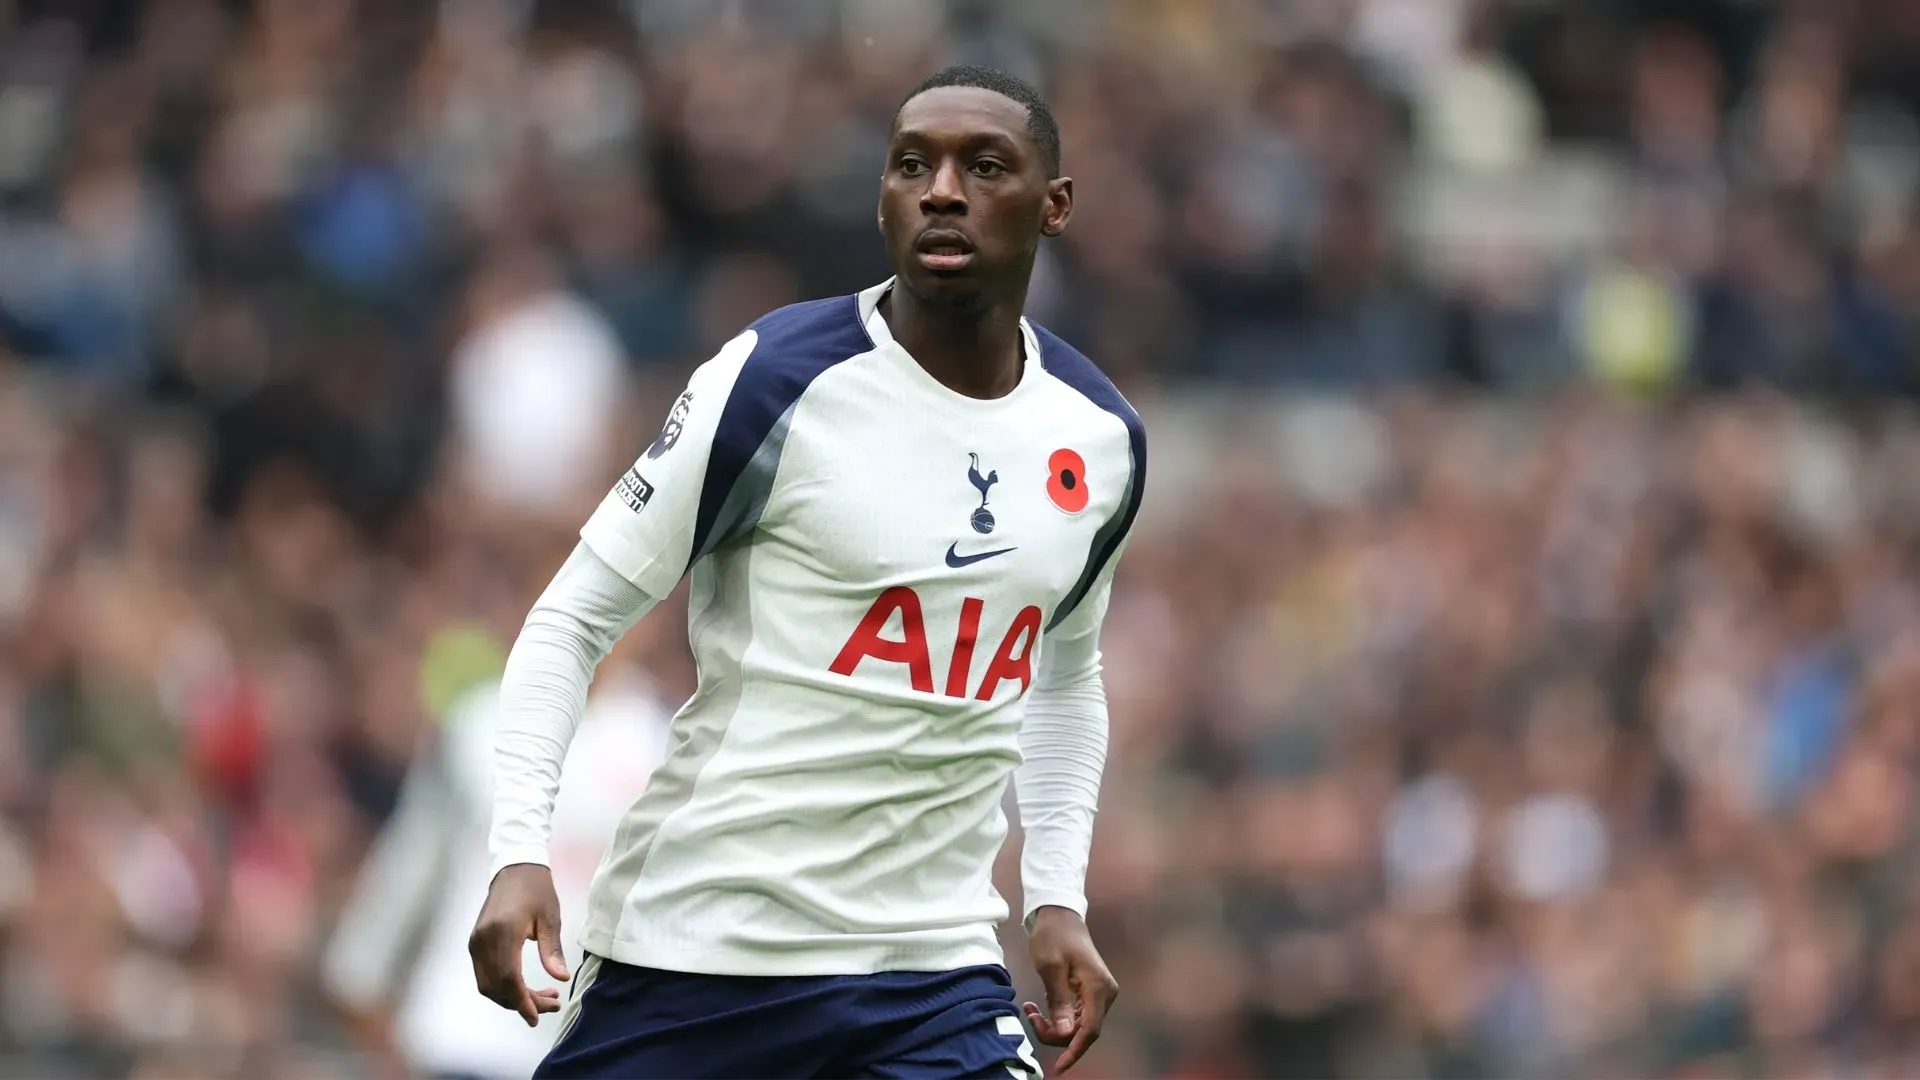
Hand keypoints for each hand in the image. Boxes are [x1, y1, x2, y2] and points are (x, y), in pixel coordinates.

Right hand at [469, 863, 569, 1026]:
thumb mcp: (550, 918)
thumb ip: (552, 949)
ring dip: (512, 998)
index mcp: (503, 932)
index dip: (522, 1002)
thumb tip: (561, 978)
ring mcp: (475, 942)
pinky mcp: (475, 943)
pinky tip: (525, 988)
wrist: (514, 868)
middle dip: (522, 1003)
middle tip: (550, 1006)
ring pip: (488, 985)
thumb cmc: (536, 890)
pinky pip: (484, 975)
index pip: (508, 978)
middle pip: (497, 986)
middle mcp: (483, 940)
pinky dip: (502, 987)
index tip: (537, 1016)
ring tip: (542, 998)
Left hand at [1022, 906, 1117, 1073]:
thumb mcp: (1050, 968)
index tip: (1057, 1068)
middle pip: (1083, 1032)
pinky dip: (1059, 1018)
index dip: (1073, 1052)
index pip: (1090, 1031)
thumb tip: (1064, 1034)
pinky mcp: (1091, 993)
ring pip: (1079, 1027)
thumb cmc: (1054, 936)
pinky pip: (1077, 1017)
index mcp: (1098, 988)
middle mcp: (1105, 994)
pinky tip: (1040, 1007)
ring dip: (1055, 1026)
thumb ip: (1058, 1002)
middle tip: (1030, 1016)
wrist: (1060, 915)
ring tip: (1031, 1009)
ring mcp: (1100, 994)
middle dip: (1055, 1034)